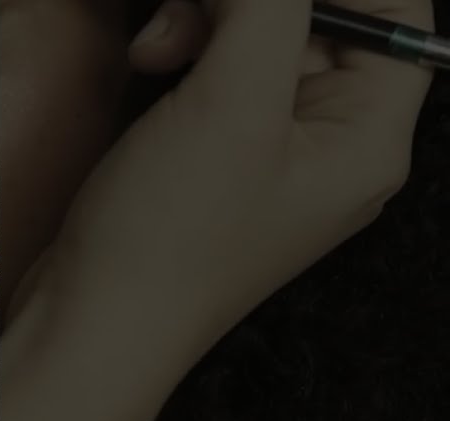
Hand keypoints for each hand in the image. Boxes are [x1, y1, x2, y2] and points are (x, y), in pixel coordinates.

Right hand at [15, 0, 433, 336]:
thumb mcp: (232, 104)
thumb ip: (266, 9)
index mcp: (367, 138)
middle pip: (318, 22)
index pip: (392, 13)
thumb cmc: (170, 241)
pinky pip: (216, 79)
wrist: (91, 324)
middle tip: (181, 14)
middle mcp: (329, 146)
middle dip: (243, 4)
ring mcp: (269, 156)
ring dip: (203, 24)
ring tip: (150, 53)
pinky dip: (182, 58)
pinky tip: (145, 68)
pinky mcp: (213, 162)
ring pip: (257, 44)